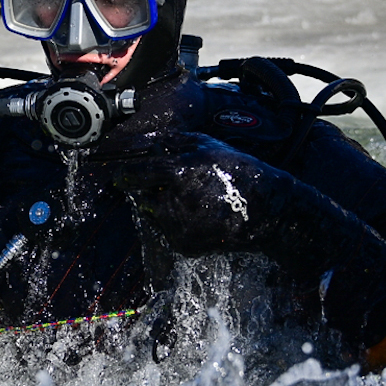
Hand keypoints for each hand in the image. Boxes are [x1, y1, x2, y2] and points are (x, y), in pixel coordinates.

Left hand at [112, 133, 294, 254]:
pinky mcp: (183, 244)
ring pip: (154, 215)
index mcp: (178, 172)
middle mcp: (173, 200)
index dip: (124, 174)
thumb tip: (151, 142)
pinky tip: (200, 215)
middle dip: (149, 191)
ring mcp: (177, 225)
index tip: (120, 175)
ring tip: (193, 201)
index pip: (136, 174)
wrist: (265, 210)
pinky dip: (177, 223)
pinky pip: (169, 231)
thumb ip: (174, 142)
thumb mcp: (208, 146)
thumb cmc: (239, 172)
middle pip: (142, 197)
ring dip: (164, 207)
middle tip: (168, 188)